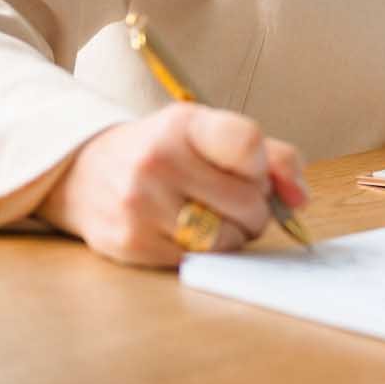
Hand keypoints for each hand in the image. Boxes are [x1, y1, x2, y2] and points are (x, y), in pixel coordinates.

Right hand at [36, 103, 308, 267]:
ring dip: (233, 235)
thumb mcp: (209, 133)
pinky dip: (205, 253)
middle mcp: (158, 159)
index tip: (253, 171)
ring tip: (212, 217)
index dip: (265, 167)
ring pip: (227, 239)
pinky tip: (186, 232)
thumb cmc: (163, 152)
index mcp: (183, 123)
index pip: (250, 144)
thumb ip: (271, 156)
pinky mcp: (131, 243)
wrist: (84, 172)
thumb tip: (300, 199)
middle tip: (233, 200)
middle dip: (254, 208)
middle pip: (248, 201)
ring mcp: (141, 204)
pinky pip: (198, 260)